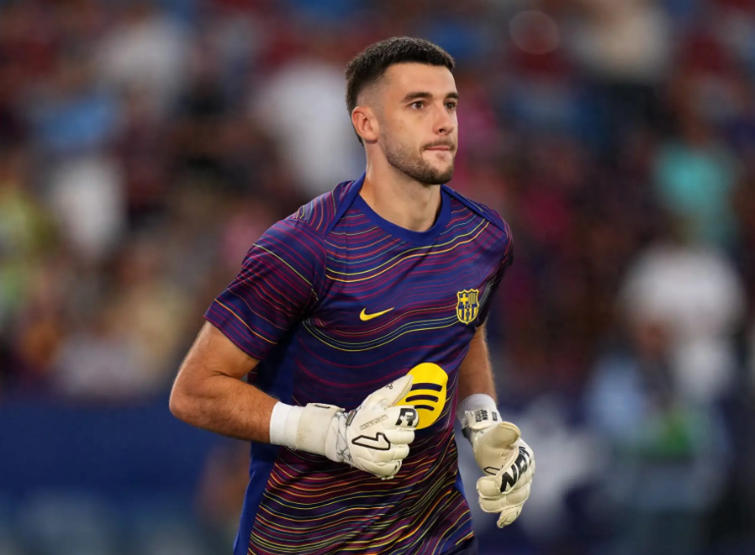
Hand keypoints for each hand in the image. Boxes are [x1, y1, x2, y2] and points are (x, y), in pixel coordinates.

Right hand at [297, 375, 417, 478]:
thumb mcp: (375, 400)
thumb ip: (395, 389)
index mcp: (384, 418)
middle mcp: (383, 436)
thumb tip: (411, 377)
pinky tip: (383, 453)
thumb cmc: (362, 417)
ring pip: (405, 451)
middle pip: (410, 436)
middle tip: (390, 430)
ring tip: (385, 441)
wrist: (342, 438)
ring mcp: (381, 454)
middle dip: (402, 432)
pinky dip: (392, 460)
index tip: (398, 418)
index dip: (407, 418)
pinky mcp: (378, 467)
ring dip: (398, 446)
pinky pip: (397, 465)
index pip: (412, 418)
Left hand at [463, 410, 534, 526]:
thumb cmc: (491, 438)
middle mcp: (528, 472)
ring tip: (482, 501)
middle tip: (479, 489)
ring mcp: (523, 485)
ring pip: (515, 500)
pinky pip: (516, 507)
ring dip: (498, 504)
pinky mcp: (515, 494)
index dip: (502, 482)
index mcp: (525, 458)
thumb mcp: (495, 433)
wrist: (489, 443)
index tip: (483, 484)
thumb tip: (513, 430)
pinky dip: (509, 515)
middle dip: (497, 494)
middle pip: (516, 490)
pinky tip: (500, 522)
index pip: (516, 474)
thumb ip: (503, 433)